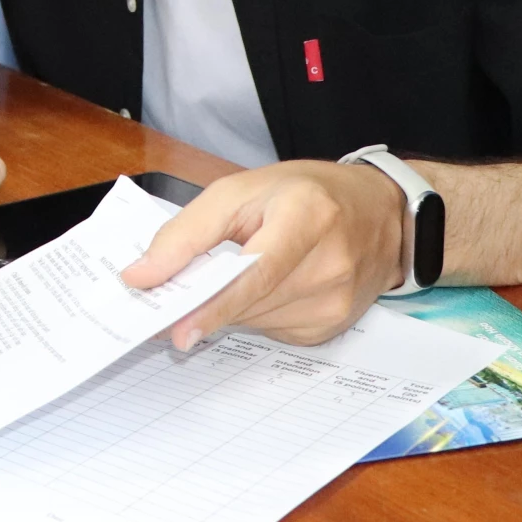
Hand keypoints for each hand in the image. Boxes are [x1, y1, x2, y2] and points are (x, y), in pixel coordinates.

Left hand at [121, 160, 407, 347]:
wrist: (379, 212)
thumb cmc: (306, 193)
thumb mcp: (240, 190)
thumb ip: (187, 233)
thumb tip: (141, 276)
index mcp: (308, 216)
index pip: (255, 272)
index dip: (214, 303)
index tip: (178, 328)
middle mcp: (330, 265)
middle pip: (248, 301)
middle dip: (203, 303)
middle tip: (168, 300)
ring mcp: (337, 302)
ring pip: (253, 321)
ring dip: (229, 307)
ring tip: (232, 275)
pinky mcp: (333, 328)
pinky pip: (271, 331)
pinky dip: (253, 314)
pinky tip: (264, 288)